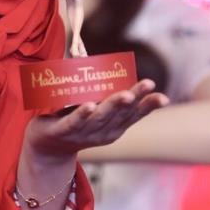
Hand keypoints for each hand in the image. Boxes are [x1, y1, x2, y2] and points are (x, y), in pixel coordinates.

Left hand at [23, 79, 168, 160]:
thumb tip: (110, 62)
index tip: (163, 97)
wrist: (46, 147)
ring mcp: (83, 133)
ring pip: (100, 116)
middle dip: (135, 98)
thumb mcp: (96, 113)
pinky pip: (73, 121)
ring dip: (113, 104)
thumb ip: (105, 95)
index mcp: (113, 127)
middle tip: (148, 84)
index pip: (134, 115)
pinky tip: (90, 105)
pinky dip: (82, 114)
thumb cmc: (75, 123)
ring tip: (126, 94)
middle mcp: (102, 132)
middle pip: (120, 113)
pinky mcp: (63, 131)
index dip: (148, 106)